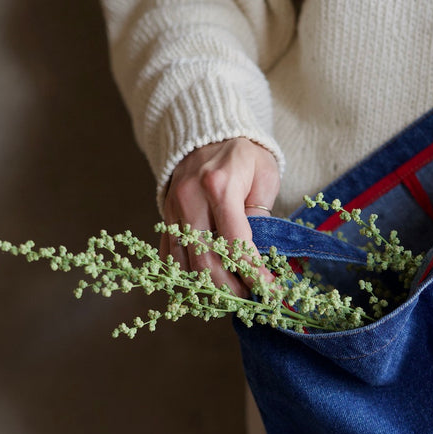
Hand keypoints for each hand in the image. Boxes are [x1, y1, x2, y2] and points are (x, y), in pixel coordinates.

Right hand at [160, 137, 280, 295]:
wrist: (206, 133)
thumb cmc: (242, 157)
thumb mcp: (264, 176)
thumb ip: (261, 214)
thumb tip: (259, 255)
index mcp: (219, 186)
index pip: (236, 243)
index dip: (253, 273)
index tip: (269, 291)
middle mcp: (190, 199)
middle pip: (206, 260)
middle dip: (230, 288)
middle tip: (249, 299)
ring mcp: (172, 210)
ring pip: (184, 265)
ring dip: (207, 289)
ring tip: (229, 297)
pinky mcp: (163, 218)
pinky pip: (169, 257)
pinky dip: (186, 278)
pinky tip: (205, 287)